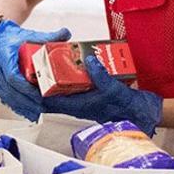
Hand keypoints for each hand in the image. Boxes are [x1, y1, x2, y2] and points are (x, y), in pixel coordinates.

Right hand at [0, 20, 69, 120]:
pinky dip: (17, 105)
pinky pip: (4, 98)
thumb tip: (66, 33)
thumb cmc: (10, 38)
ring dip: (22, 106)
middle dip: (27, 101)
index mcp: (2, 55)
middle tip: (43, 106)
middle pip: (10, 90)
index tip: (39, 94)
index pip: (12, 76)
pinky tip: (28, 111)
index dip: (26, 88)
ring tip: (38, 111)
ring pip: (7, 97)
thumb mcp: (29, 35)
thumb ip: (47, 36)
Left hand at [42, 56, 163, 135]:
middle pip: (54, 93)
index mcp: (79, 106)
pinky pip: (77, 84)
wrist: (145, 113)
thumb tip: (89, 62)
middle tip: (38, 63)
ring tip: (52, 60)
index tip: (29, 79)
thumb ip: (101, 76)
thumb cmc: (130, 108)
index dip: (37, 92)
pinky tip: (76, 63)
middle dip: (45, 81)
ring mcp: (86, 99)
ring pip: (64, 88)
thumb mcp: (115, 90)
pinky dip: (73, 74)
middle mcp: (79, 104)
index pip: (50, 101)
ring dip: (57, 76)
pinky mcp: (93, 94)